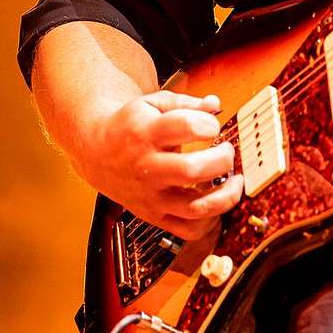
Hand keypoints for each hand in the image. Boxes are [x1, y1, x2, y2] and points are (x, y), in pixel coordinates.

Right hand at [75, 90, 238, 240]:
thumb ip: (186, 102)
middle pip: (191, 171)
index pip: (186, 127)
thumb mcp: (152, 104)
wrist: (97, 153)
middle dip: (222, 160)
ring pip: (194, 208)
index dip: (209, 124)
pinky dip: (210, 223)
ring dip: (225, 196)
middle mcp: (148, 168)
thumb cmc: (130, 127)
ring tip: (235, 182)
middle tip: (226, 151)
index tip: (212, 125)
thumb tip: (215, 105)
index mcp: (146, 134)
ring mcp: (151, 196)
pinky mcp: (154, 215)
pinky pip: (188, 230)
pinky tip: (217, 204)